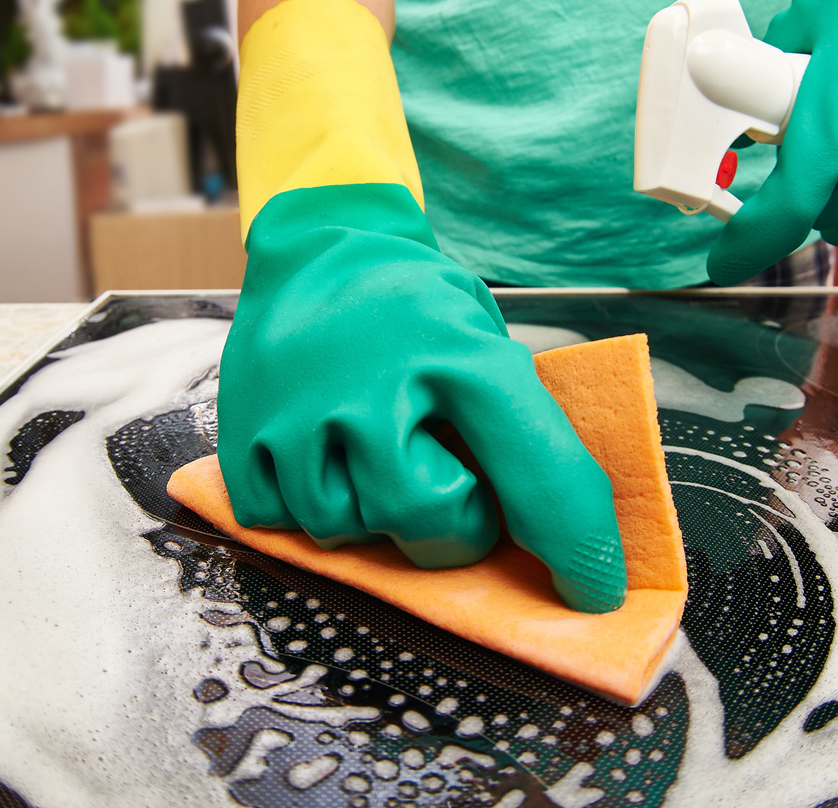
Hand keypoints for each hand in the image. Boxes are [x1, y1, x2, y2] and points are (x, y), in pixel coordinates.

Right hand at [217, 182, 626, 613]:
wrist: (321, 245)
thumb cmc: (419, 305)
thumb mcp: (486, 340)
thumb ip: (512, 424)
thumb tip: (548, 532)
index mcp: (461, 357)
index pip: (537, 474)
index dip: (577, 547)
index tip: (594, 591)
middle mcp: (377, 386)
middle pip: (427, 518)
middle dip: (453, 524)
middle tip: (451, 482)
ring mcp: (301, 410)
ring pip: (347, 528)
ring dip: (374, 514)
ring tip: (378, 456)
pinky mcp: (244, 431)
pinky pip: (280, 523)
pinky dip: (307, 509)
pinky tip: (326, 459)